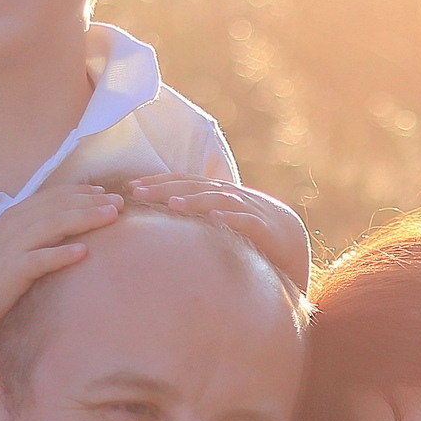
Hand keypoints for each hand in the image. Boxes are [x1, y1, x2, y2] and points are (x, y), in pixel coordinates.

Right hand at [0, 184, 118, 327]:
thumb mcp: (10, 245)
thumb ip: (34, 233)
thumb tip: (64, 230)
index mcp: (15, 216)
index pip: (53, 196)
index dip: (80, 192)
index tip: (105, 192)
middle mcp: (15, 225)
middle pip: (59, 206)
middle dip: (91, 201)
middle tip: (120, 202)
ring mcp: (13, 246)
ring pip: (54, 225)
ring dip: (85, 218)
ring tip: (111, 217)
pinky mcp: (12, 270)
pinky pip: (40, 259)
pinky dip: (61, 255)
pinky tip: (83, 253)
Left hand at [129, 173, 311, 284]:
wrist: (290, 239)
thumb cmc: (245, 229)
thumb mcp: (215, 220)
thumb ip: (191, 217)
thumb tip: (157, 223)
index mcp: (214, 192)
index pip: (181, 182)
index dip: (157, 182)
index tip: (130, 188)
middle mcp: (227, 195)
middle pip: (192, 186)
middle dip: (164, 188)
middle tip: (137, 192)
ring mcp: (245, 209)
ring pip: (216, 199)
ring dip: (194, 200)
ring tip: (171, 205)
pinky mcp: (262, 227)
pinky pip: (245, 220)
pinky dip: (230, 218)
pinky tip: (215, 219)